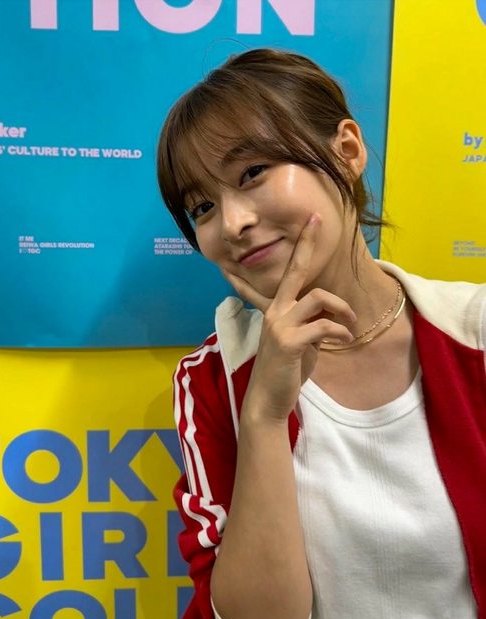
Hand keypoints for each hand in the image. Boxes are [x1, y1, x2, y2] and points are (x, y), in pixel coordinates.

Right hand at [223, 214, 355, 423]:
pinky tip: (344, 339)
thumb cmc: (286, 370)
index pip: (289, 273)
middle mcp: (275, 311)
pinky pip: (324, 326)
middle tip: (317, 220)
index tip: (311, 220)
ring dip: (341, 309)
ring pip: (318, 298)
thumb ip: (310, 324)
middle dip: (306, 244)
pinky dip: (340, 331)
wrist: (269, 398)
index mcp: (277, 309)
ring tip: (350, 324)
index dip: (301, 246)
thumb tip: (329, 318)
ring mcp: (279, 325)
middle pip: (296, 271)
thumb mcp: (299, 342)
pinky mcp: (289, 341)